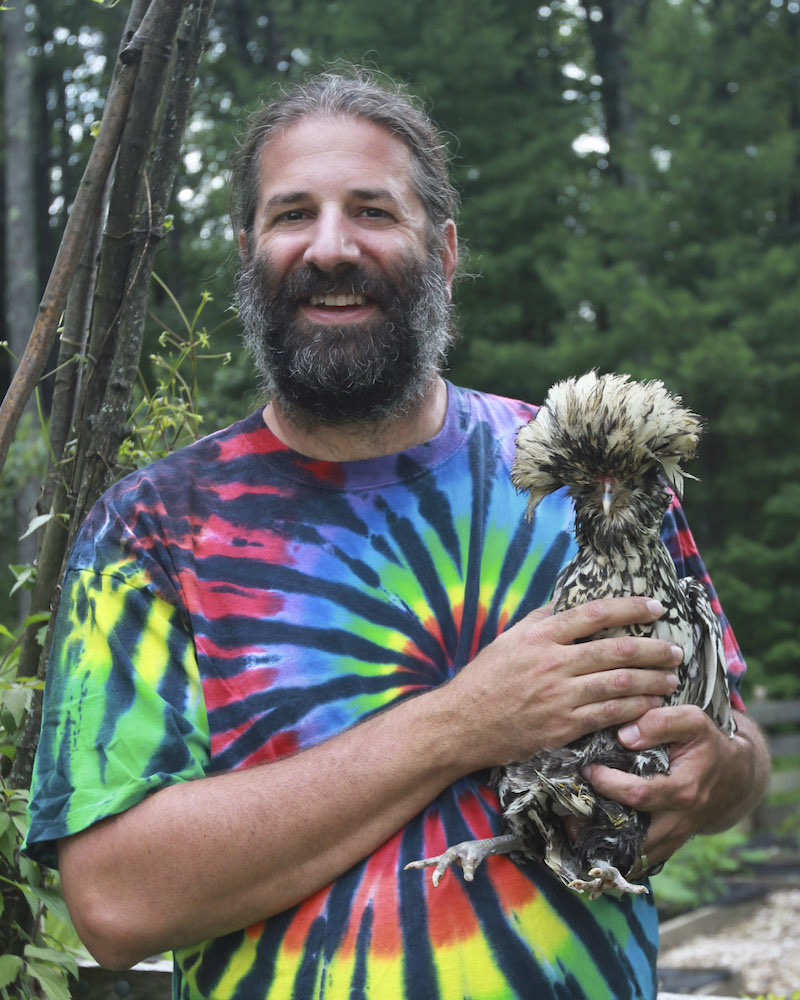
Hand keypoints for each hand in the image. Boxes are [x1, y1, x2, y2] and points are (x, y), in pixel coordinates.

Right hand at [443, 596, 681, 769]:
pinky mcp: (562, 726)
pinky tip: (652, 706)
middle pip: (616, 650)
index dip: (630, 608)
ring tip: (670, 679)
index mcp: (540, 634)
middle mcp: (552, 662)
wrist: (462, 723)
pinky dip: (635, 709)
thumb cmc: (485, 678)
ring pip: (618, 684)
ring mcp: (559, 695)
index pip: (594, 614)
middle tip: (675, 650)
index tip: (655, 607)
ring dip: (651, 681)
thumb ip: (540, 621)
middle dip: (653, 649)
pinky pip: (609, 715)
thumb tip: (565, 603)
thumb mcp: (509, 639)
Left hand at [581, 704, 739, 866]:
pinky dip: (617, 855)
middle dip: (598, 823)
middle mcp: (679, 820)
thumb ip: (660, 722)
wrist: (734, 775)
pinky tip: (593, 841)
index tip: (588, 770)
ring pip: (636, 855)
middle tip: (571, 807)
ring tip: (573, 829)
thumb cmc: (707, 743)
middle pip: (633, 834)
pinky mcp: (670, 843)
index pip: (638, 794)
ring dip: (604, 847)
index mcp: (684, 790)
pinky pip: (642, 859)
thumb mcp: (692, 721)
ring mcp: (675, 836)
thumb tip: (625, 735)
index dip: (608, 784)